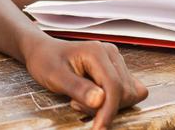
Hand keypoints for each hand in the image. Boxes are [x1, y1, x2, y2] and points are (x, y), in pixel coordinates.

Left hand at [21, 36, 146, 128]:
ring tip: (82, 99)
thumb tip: (100, 100)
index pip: (114, 86)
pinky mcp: (117, 70)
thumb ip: (78, 88)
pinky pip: (130, 91)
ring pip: (129, 93)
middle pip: (124, 92)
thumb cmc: (46, 61)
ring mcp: (116, 61)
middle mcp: (110, 54)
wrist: (44, 53)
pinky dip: (115, 101)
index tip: (99, 127)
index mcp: (96, 52)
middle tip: (76, 103)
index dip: (109, 110)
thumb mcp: (55, 76)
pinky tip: (95, 97)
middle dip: (103, 107)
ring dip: (108, 104)